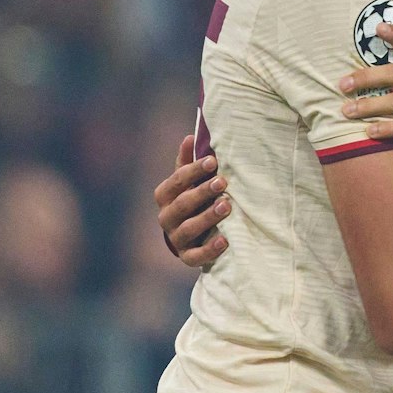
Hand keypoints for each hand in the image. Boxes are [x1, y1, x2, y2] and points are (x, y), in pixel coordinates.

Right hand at [155, 135, 229, 267]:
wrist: (193, 236)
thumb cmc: (194, 200)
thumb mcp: (189, 182)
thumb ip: (188, 163)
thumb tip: (190, 136)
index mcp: (165, 196)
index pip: (175, 182)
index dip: (192, 171)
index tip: (212, 161)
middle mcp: (166, 218)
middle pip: (182, 204)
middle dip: (202, 192)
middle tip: (222, 182)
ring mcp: (177, 239)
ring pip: (188, 229)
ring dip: (208, 217)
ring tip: (227, 206)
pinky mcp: (188, 257)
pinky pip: (196, 256)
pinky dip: (210, 249)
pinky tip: (225, 240)